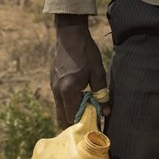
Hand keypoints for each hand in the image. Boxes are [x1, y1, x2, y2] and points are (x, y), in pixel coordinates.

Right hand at [50, 14, 108, 128]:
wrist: (69, 34)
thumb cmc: (85, 52)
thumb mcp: (97, 71)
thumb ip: (101, 92)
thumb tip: (105, 111)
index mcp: (68, 90)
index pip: (72, 118)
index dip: (83, 124)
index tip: (95, 124)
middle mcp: (57, 91)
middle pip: (62, 119)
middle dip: (75, 124)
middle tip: (89, 120)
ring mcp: (53, 87)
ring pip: (59, 110)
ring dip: (71, 114)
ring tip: (86, 108)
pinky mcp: (53, 82)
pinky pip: (59, 101)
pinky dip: (68, 105)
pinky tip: (80, 96)